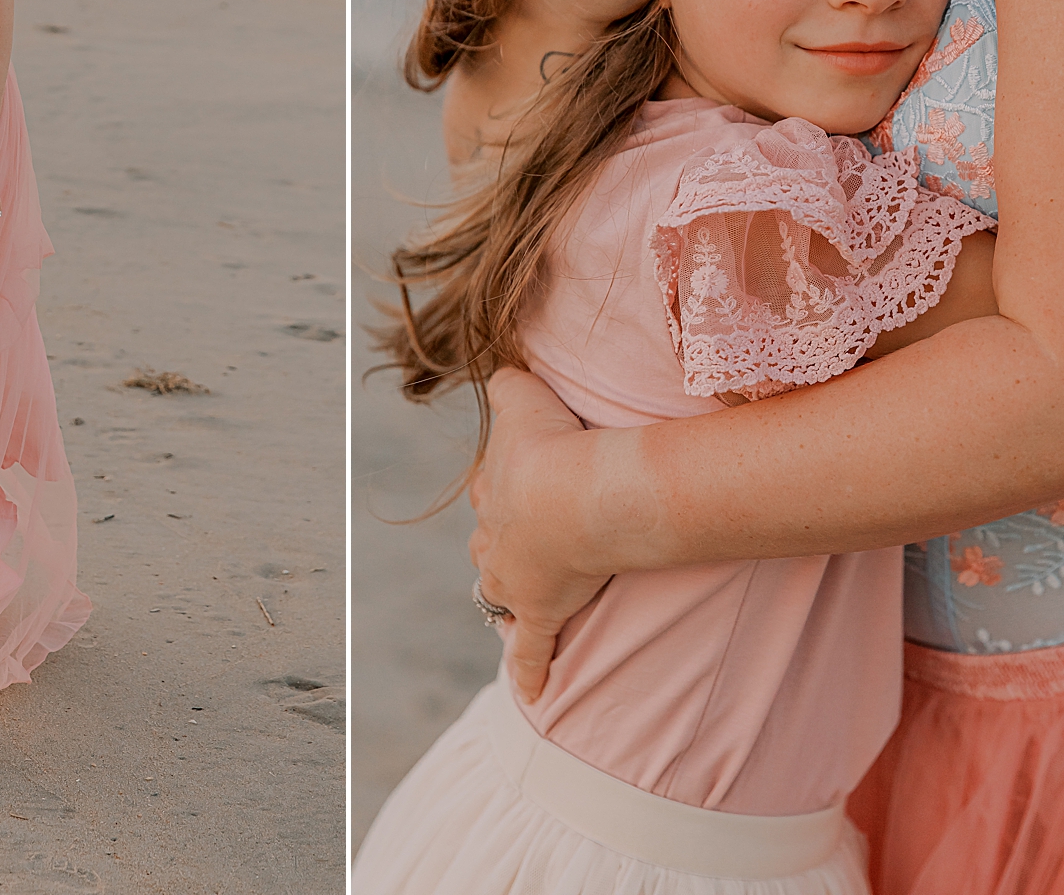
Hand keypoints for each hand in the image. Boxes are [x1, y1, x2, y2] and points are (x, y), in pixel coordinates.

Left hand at [468, 367, 613, 702]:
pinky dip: (530, 671)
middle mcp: (494, 539)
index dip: (506, 488)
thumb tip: (503, 369)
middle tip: (525, 542)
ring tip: (519, 601)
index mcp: (492, 491)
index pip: (490, 491)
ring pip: (500, 592)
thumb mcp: (523, 398)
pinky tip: (531, 693)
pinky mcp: (541, 612)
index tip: (524, 485)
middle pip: (489, 545)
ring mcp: (515, 580)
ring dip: (507, 597)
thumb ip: (509, 382)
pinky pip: (532, 650)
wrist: (574, 494)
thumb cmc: (552, 444)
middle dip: (502, 544)